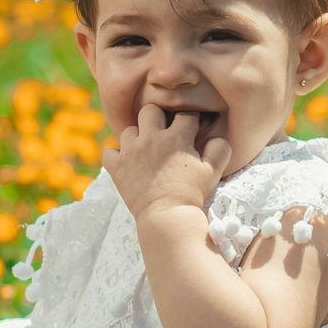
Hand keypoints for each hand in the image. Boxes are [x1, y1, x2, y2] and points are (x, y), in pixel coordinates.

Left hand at [102, 103, 230, 219]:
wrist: (167, 217)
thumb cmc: (191, 194)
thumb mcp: (212, 171)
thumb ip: (219, 148)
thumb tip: (217, 135)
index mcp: (176, 137)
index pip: (184, 115)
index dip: (190, 121)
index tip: (190, 130)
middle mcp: (151, 138)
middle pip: (150, 110)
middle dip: (158, 118)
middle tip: (163, 133)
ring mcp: (131, 151)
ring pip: (129, 130)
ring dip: (137, 137)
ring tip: (145, 150)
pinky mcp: (116, 167)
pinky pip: (109, 151)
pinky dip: (116, 155)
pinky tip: (126, 162)